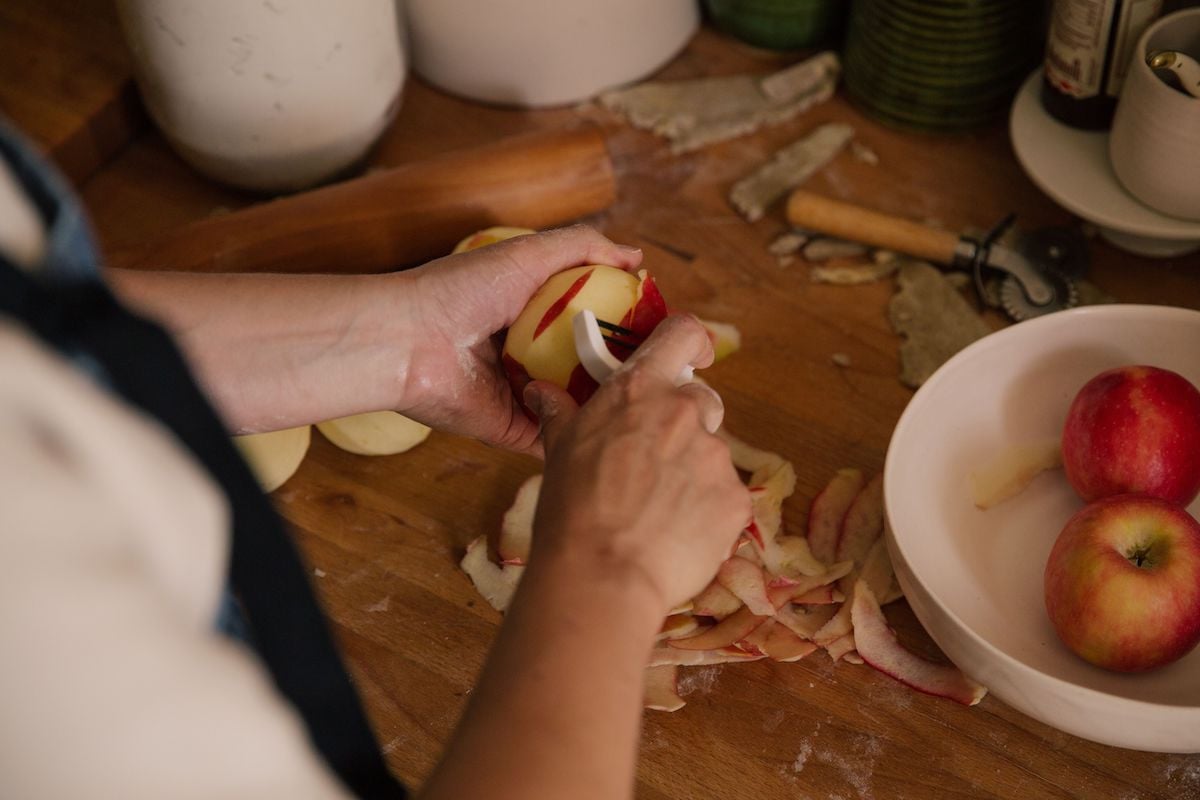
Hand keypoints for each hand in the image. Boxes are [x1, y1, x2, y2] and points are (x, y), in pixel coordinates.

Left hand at [399, 226, 642, 453]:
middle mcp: (533, 356)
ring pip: (579, 406)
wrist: (410, 339)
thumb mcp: (529, 254)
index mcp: (537, 315)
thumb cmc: (463, 289)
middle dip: (625, 371)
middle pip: (591, 367)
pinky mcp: (512, 429)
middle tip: (668, 375)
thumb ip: (584, 248)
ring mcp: (524, 396)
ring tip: (654, 408)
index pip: (595, 323)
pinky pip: (554, 439)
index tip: (666, 332)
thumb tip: (635, 257)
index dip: (628, 326)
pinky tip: (618, 436)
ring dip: (609, 408)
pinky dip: (581, 439)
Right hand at [524, 315, 751, 616]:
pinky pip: (726, 499)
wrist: (603, 575)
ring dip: (692, 474)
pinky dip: (707, 512)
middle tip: (653, 459)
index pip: (683, 334)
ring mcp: (716, 458)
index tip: (687, 357)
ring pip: (712, 455)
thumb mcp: (558, 451)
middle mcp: (686, 413)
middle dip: (685, 424)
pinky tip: (675, 536)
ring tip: (657, 511)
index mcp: (642, 390)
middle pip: (703, 401)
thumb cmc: (571, 509)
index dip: (689, 343)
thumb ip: (560, 413)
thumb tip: (541, 391)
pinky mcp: (736, 501)